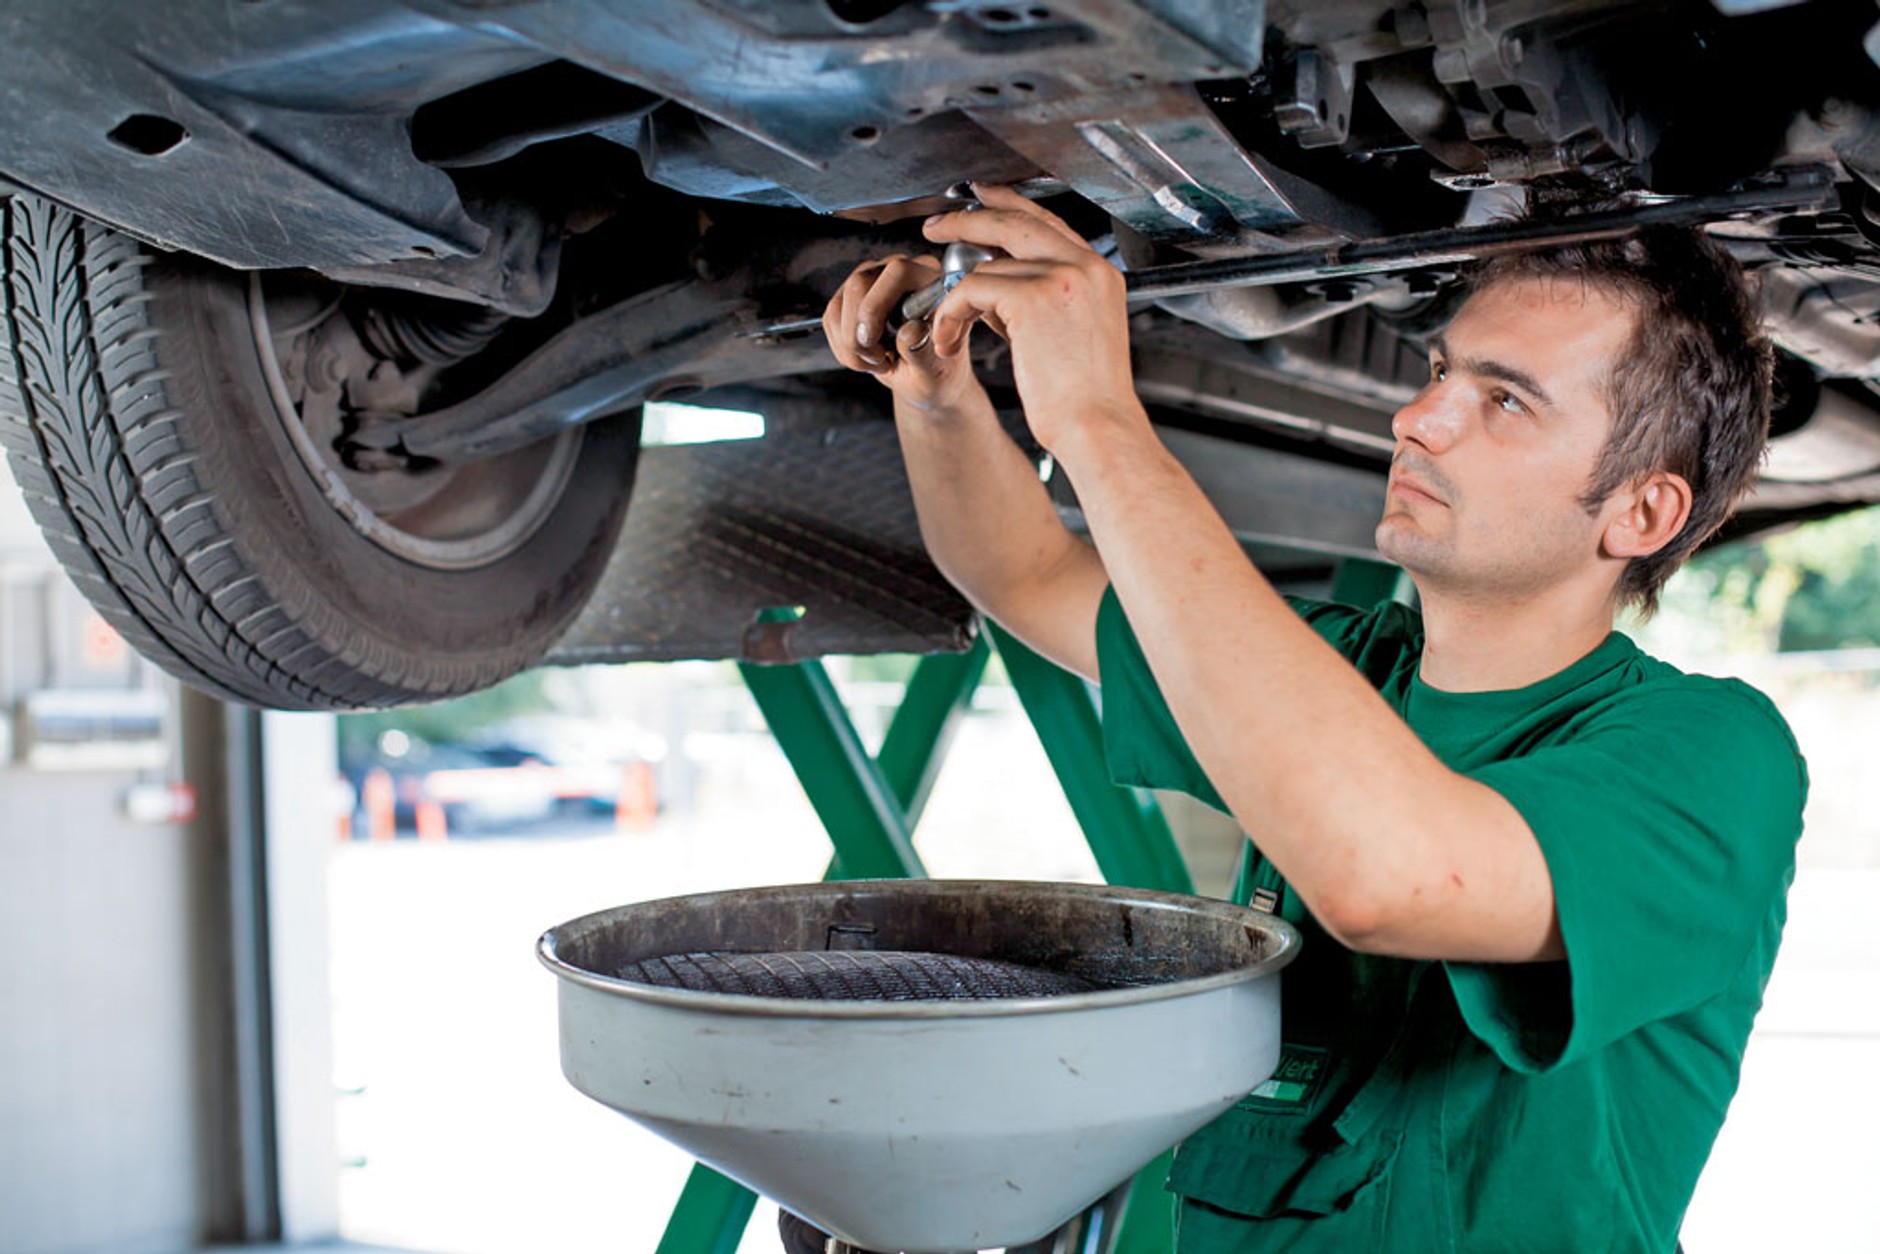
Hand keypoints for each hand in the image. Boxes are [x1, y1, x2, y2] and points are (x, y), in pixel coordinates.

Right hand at [822, 253, 984, 412]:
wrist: (922, 376)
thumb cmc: (934, 369)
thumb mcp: (935, 368)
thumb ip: (923, 350)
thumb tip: (910, 332)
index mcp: (930, 280)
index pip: (897, 273)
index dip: (876, 306)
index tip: (872, 341)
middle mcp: (898, 271)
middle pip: (858, 284)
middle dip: (857, 331)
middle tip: (877, 359)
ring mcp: (871, 281)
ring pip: (838, 304)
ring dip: (849, 344)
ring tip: (877, 361)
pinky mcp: (850, 298)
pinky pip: (831, 318)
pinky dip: (841, 347)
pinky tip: (865, 358)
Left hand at [922, 183, 1147, 453]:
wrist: (1098, 427)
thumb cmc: (1085, 398)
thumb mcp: (1074, 334)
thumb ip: (1043, 300)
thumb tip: (997, 284)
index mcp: (1101, 273)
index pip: (1049, 224)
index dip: (1009, 208)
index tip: (980, 202)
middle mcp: (1086, 266)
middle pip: (1018, 221)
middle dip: (970, 219)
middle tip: (937, 225)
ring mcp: (1062, 278)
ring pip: (988, 265)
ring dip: (956, 297)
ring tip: (946, 325)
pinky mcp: (1034, 298)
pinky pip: (972, 289)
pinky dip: (951, 313)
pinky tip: (948, 339)